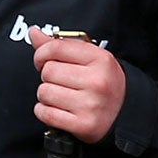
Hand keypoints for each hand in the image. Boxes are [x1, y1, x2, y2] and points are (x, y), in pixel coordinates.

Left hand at [29, 28, 126, 143]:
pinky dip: (44, 111)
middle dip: (48, 76)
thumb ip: (60, 45)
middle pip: (48, 71)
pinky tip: (56, 109)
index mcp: (100, 59)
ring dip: (46, 95)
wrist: (124, 111)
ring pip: (44, 93)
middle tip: (60, 81)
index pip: (56, 48)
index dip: (42, 53)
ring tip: (60, 96)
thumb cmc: (102, 81)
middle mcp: (97, 81)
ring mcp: (91, 104)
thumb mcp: (89, 58)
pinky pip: (46, 113)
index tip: (42, 60)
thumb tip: (33, 32)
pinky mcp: (83, 125)